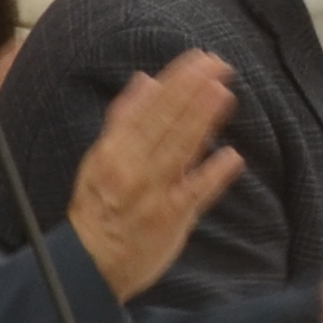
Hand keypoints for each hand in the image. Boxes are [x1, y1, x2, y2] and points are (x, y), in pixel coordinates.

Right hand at [67, 55, 245, 301]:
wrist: (90, 263)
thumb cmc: (100, 205)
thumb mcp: (101, 158)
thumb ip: (124, 118)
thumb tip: (144, 79)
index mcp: (112, 152)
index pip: (146, 110)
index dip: (173, 84)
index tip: (198, 59)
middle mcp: (132, 169)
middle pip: (164, 125)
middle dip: (191, 93)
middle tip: (219, 65)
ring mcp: (153, 193)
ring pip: (179, 151)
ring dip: (201, 122)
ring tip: (223, 94)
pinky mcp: (171, 218)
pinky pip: (194, 193)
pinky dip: (212, 175)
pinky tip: (232, 155)